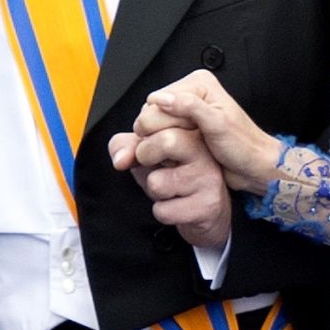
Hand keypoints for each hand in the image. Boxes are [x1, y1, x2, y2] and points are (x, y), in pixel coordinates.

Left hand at [108, 77, 236, 250]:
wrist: (208, 211)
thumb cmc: (175, 176)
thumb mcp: (147, 154)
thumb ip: (126, 147)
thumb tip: (121, 160)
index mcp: (192, 129)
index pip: (159, 117)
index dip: (142, 131)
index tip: (147, 142)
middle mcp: (206, 150)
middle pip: (166, 141)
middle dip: (145, 157)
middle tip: (155, 165)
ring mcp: (209, 178)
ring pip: (157, 183)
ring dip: (154, 191)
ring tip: (171, 189)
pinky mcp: (207, 205)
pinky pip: (163, 210)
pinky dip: (162, 212)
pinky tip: (179, 206)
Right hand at [115, 71, 282, 199]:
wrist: (253, 166)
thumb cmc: (242, 146)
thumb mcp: (217, 124)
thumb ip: (189, 107)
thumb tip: (161, 98)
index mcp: (197, 84)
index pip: (155, 101)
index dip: (162, 123)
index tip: (182, 136)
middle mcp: (188, 94)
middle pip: (150, 114)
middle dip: (163, 134)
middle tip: (186, 144)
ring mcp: (184, 112)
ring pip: (152, 129)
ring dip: (163, 143)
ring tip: (185, 150)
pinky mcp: (182, 128)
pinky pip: (159, 138)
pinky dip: (166, 148)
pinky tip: (181, 154)